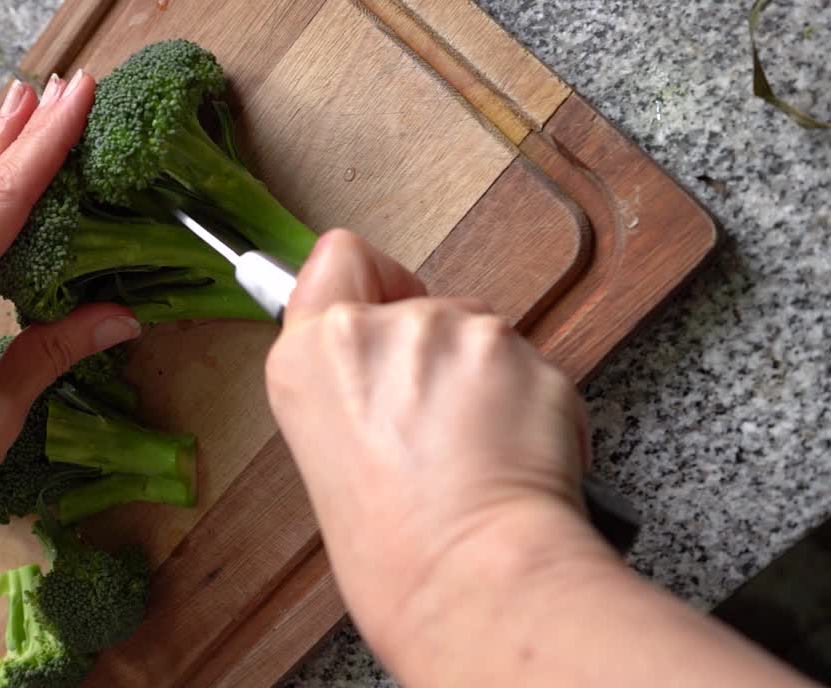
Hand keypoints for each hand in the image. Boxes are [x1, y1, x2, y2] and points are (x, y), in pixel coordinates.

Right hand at [265, 230, 612, 667]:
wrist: (469, 583)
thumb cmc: (395, 553)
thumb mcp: (324, 456)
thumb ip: (348, 388)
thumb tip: (382, 377)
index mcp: (311, 357)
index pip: (338, 257)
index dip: (367, 283)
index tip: (382, 308)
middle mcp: (378, 330)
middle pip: (420, 305)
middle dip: (435, 353)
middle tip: (433, 426)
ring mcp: (457, 335)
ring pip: (480, 335)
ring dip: (485, 380)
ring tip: (475, 453)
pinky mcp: (526, 356)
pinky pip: (531, 370)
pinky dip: (529, 405)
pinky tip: (513, 457)